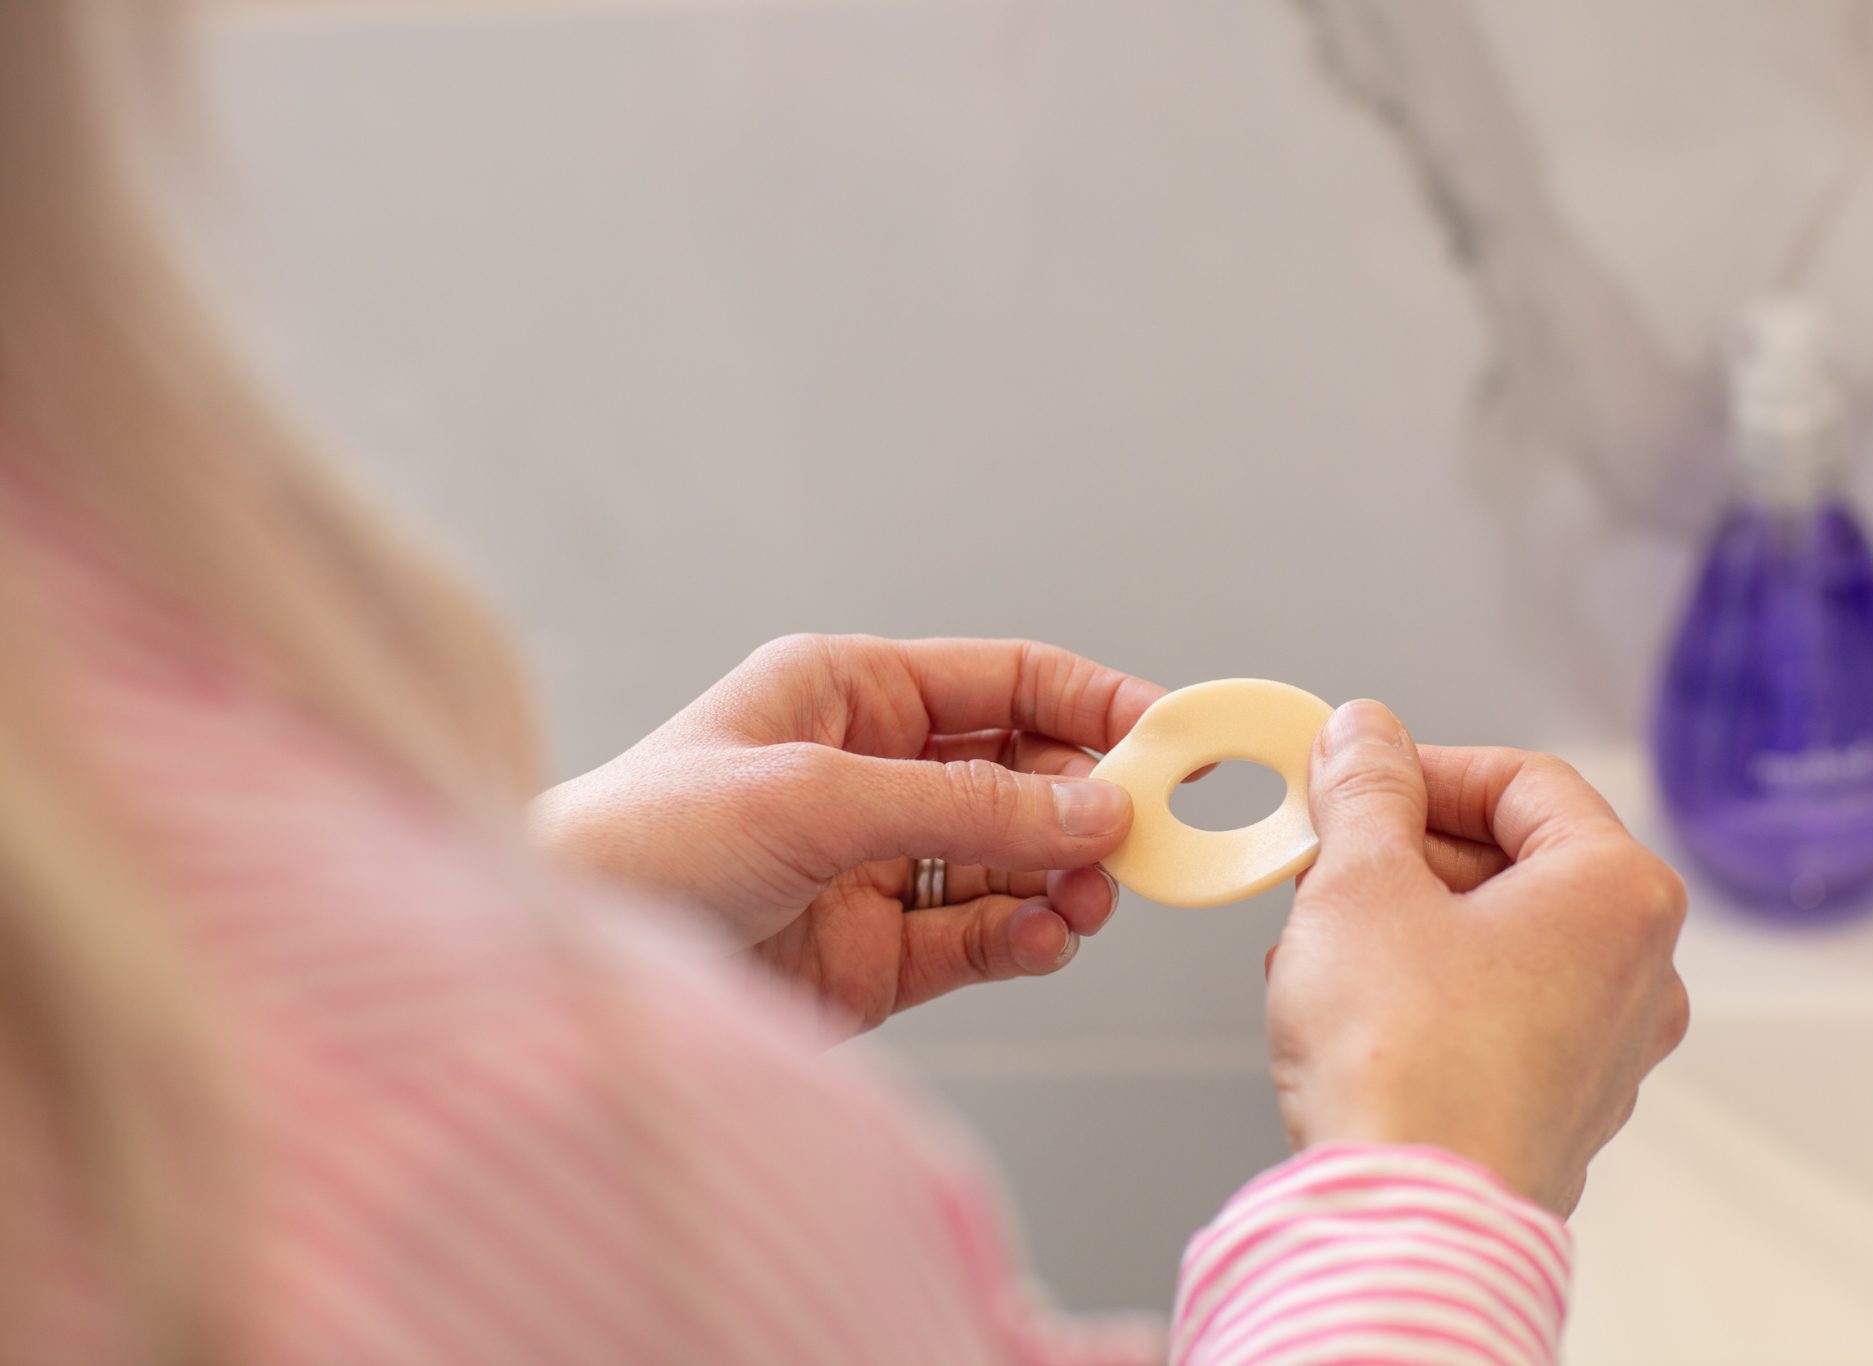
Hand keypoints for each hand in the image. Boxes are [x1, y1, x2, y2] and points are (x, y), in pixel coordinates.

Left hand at [532, 634, 1163, 1031]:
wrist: (567, 964)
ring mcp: (878, 866)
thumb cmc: (641, 843)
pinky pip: (980, 939)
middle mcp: (872, 773)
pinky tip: (1045, 939)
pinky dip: (1024, 941)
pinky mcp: (877, 954)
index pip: (1006, 682)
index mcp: (849, 693)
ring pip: (1013, 863)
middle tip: (1142, 837)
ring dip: (1064, 879)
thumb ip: (964, 805)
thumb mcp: (813, 798)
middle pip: (1025, 774)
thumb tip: (1094, 808)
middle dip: (1088, 803)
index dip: (1095, 702)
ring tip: (1090, 898)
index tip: (1172, 736)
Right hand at [1265, 700, 1689, 1215]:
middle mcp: (1642, 970)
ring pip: (1502, 937)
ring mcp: (1611, 1047)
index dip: (1423, 766)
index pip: (1523, 779)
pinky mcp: (1564, 1106)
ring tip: (1318, 935)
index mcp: (1618, 893)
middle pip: (1518, 859)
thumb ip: (1365, 791)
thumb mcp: (1359, 884)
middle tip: (1326, 857)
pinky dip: (1426, 987)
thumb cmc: (1405, 1063)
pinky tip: (1347, 1001)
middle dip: (1407, 850)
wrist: (1408, 1221)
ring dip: (1405, 919)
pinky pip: (1498, 1010)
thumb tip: (1365, 736)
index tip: (1354, 777)